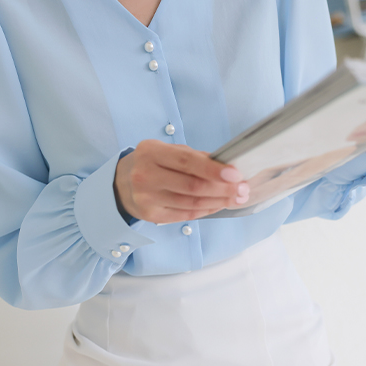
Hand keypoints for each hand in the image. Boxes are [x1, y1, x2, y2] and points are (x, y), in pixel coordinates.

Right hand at [114, 140, 249, 223]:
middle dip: (222, 189)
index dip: (213, 169)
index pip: (186, 161)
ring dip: (219, 201)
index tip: (236, 174)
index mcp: (150, 152)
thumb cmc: (152, 163)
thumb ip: (195, 157)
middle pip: (192, 186)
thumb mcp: (167, 150)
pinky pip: (186, 214)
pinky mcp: (151, 215)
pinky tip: (219, 204)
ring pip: (191, 203)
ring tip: (236, 198)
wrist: (123, 183)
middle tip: (243, 189)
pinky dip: (206, 210)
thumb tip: (227, 168)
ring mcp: (146, 198)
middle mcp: (145, 176)